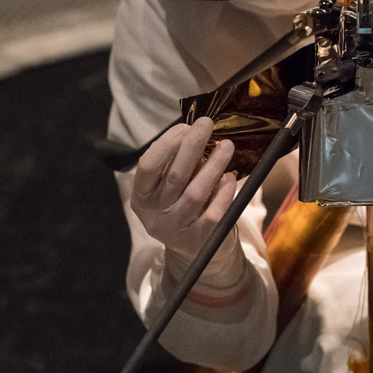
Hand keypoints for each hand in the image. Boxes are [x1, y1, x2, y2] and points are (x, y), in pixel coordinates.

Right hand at [131, 117, 238, 260]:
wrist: (194, 248)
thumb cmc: (180, 205)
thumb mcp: (167, 188)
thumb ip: (174, 165)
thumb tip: (194, 132)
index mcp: (142, 197)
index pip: (148, 167)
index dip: (166, 144)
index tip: (184, 127)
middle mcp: (155, 214)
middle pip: (174, 176)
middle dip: (192, 146)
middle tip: (207, 124)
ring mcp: (177, 228)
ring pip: (196, 192)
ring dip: (213, 165)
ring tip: (227, 145)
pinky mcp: (200, 238)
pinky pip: (214, 210)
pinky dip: (224, 191)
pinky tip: (230, 176)